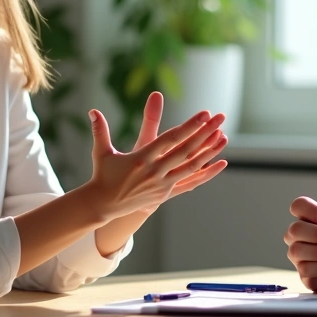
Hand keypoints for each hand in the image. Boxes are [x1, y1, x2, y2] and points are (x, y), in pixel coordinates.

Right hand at [85, 96, 227, 219]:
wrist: (104, 205)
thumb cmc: (103, 175)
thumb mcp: (101, 152)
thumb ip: (100, 130)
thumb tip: (92, 111)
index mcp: (141, 158)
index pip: (170, 139)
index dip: (188, 126)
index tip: (203, 114)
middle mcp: (155, 171)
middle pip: (185, 150)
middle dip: (204, 133)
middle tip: (219, 118)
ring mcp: (163, 183)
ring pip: (191, 166)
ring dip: (209, 151)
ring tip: (223, 136)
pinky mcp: (166, 193)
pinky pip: (191, 181)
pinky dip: (207, 173)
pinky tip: (221, 163)